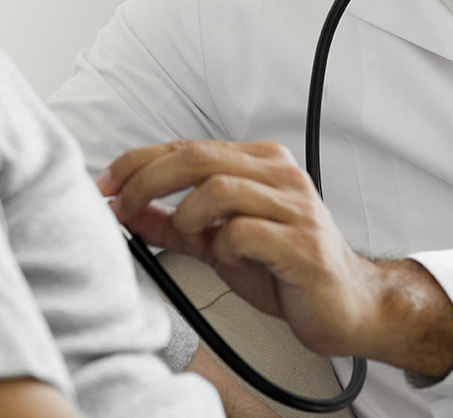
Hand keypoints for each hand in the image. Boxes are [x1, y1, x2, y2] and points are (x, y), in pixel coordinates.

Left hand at [99, 140, 452, 376]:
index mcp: (259, 162)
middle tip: (121, 208)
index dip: (138, 163)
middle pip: (196, 157)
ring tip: (190, 241)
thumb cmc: (285, 269)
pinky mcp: (302, 243)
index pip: (186, 146)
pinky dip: (221, 247)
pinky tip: (228, 259)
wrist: (346, 306)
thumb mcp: (218, 243)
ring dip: (186, 218)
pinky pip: (243, 231)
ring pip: (218, 188)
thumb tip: (127, 210)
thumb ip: (175, 224)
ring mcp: (294, 206)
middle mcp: (279, 174)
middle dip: (146, 181)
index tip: (106, 186)